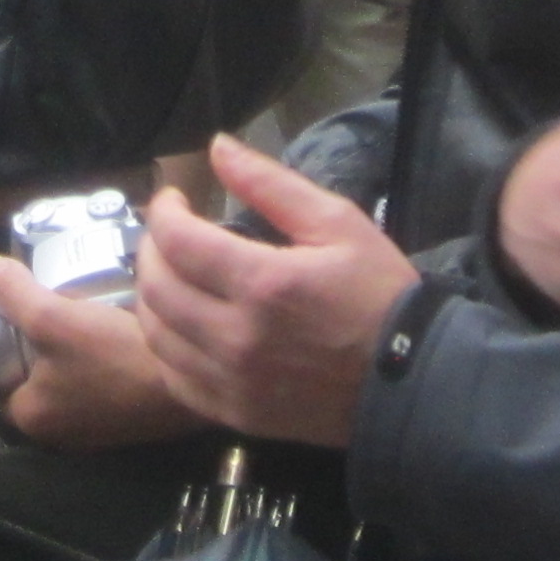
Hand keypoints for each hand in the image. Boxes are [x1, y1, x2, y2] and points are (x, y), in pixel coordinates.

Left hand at [0, 260, 198, 450]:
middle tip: (52, 296)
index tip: (16, 304)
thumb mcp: (55, 320)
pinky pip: (99, 381)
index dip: (2, 335)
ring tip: (82, 305)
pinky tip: (112, 327)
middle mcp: (58, 434)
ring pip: (69, 376)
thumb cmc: (117, 357)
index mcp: (31, 419)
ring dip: (73, 347)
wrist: (195, 383)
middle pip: (35, 373)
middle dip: (40, 339)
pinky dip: (100, 358)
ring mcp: (95, 428)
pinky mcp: (126, 418)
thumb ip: (16, 296)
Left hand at [130, 139, 419, 449]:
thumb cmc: (378, 295)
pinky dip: (165, 345)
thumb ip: (270, 183)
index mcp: (264, 284)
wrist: (409, 383)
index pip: (177, 241)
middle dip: (150, 248)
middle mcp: (237, 338)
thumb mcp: (337, 223)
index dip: (163, 210)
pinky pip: (174, 378)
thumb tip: (218, 146)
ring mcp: (232, 382)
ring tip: (171, 273)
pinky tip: (181, 324)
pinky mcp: (234, 414)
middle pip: (156, 287)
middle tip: (170, 232)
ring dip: (151, 296)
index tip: (174, 199)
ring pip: (156, 334)